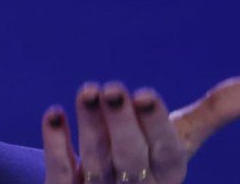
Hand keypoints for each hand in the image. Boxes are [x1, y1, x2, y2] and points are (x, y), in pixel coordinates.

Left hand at [42, 77, 239, 182]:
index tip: (144, 93)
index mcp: (167, 174)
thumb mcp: (179, 140)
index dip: (156, 124)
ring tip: (87, 90)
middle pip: (129, 157)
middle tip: (114, 88)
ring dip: (90, 124)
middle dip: (122, 124)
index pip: (166, 151)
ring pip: (95, 159)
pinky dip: (56, 144)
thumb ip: (210, 112)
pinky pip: (61, 172)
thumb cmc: (150, 161)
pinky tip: (53, 114)